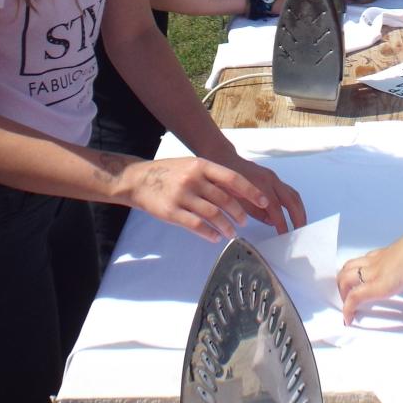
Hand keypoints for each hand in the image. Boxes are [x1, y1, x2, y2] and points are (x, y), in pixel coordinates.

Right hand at [119, 156, 272, 241]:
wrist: (138, 180)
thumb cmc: (169, 173)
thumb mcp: (191, 165)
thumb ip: (212, 177)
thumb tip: (238, 191)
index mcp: (201, 165)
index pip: (232, 178)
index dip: (250, 191)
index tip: (264, 202)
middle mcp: (193, 179)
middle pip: (224, 199)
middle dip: (239, 213)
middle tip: (244, 222)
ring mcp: (182, 195)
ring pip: (213, 214)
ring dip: (226, 226)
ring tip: (231, 233)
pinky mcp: (172, 212)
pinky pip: (196, 225)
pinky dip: (209, 233)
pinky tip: (214, 237)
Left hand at [222, 155, 305, 233]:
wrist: (224, 160)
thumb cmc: (226, 180)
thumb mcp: (236, 199)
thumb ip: (254, 211)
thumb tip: (271, 221)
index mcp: (259, 185)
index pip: (275, 208)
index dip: (281, 223)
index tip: (284, 234)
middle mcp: (270, 179)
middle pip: (291, 200)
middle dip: (298, 217)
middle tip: (299, 231)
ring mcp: (274, 177)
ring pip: (294, 195)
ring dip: (300, 211)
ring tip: (301, 225)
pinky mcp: (274, 178)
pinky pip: (290, 191)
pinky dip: (295, 204)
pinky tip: (295, 214)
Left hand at [337, 235, 402, 324]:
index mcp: (389, 256)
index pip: (368, 262)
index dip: (361, 272)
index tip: (361, 283)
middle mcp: (377, 262)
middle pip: (350, 268)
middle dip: (345, 283)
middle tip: (347, 297)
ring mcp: (374, 273)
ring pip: (345, 279)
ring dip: (343, 294)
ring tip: (346, 309)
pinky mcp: (375, 285)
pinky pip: (354, 299)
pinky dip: (348, 309)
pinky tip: (348, 319)